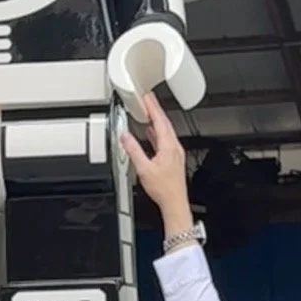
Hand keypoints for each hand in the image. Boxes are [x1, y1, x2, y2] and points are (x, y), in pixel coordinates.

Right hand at [120, 94, 192, 234]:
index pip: (160, 121)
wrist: (174, 203)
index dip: (153, 108)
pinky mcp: (174, 159)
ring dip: (157, 121)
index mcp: (168, 146)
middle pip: (164, 123)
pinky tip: (152, 134)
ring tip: (149, 113)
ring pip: (166, 131)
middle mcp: (174, 147)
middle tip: (148, 100)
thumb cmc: (164, 189)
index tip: (147, 97)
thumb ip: (133, 150)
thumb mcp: (144, 169)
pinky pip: (166, 140)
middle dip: (155, 110)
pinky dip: (158, 133)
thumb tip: (125, 137)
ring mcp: (175, 153)